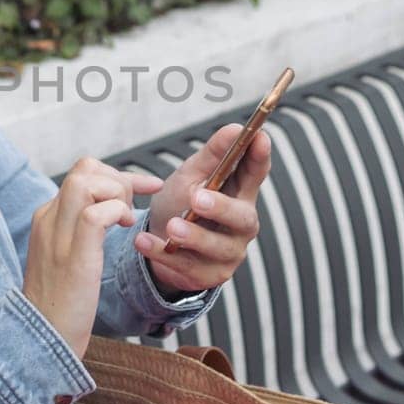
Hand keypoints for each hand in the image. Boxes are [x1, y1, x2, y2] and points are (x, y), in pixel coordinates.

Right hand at [24, 158, 164, 356]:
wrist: (43, 338)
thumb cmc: (63, 304)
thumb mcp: (67, 258)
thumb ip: (80, 232)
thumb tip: (109, 212)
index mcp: (47, 219)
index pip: (80, 174)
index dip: (115, 176)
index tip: (143, 189)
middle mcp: (49, 220)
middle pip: (83, 169)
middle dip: (118, 179)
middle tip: (132, 208)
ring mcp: (58, 236)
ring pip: (85, 182)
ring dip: (117, 193)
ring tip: (125, 220)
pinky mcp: (73, 256)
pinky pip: (94, 214)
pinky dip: (116, 213)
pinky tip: (124, 230)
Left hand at [133, 124, 271, 295]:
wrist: (157, 243)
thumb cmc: (180, 204)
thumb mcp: (191, 176)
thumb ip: (212, 155)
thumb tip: (235, 127)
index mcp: (240, 193)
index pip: (256, 173)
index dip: (260, 157)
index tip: (259, 137)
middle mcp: (241, 224)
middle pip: (242, 216)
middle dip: (221, 207)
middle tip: (197, 198)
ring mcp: (229, 252)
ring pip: (217, 246)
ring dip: (193, 236)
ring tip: (171, 227)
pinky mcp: (211, 275)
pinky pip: (189, 266)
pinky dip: (163, 253)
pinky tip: (144, 241)